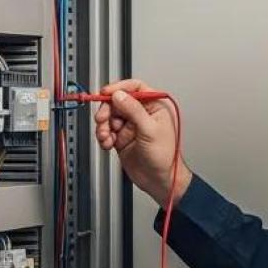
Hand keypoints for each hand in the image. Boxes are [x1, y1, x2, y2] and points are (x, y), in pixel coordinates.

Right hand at [92, 79, 191, 205]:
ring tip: (106, 136)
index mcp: (155, 107)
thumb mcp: (150, 130)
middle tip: (102, 119)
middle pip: (117, 101)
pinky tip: (107, 143)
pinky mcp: (121, 138)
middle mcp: (142, 114)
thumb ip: (134, 110)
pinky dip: (103, 136)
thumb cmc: (165, 157)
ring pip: (109, 116)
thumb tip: (120, 95)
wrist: (159, 180)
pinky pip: (107, 131)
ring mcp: (131, 126)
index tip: (106, 93)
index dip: (119, 88)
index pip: (135, 87)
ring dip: (103, 126)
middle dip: (107, 110)